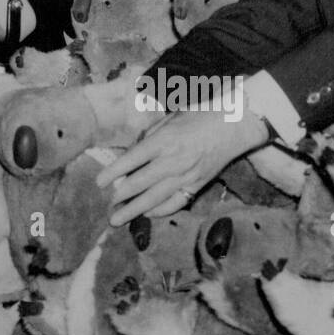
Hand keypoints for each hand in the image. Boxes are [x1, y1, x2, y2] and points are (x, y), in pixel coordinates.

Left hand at [94, 109, 268, 225]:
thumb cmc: (201, 115)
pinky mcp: (197, 185)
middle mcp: (172, 160)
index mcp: (164, 140)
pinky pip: (175, 203)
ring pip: (154, 199)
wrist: (234, 125)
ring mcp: (186, 176)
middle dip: (119, 197)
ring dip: (133, 210)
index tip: (99, 183)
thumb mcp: (171, 117)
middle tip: (107, 205)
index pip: (131, 160)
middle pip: (139, 184)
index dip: (112, 173)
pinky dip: (159, 211)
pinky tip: (147, 214)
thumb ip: (150, 135)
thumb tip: (132, 152)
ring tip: (117, 219)